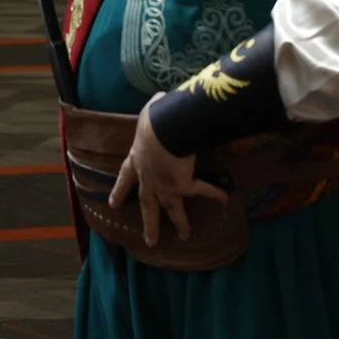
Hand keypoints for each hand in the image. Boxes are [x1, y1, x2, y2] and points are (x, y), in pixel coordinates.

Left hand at [107, 104, 228, 246]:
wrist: (163, 130)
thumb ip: (155, 111)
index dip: (120, 189)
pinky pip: (201, 190)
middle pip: (147, 204)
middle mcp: (148, 177)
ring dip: (180, 223)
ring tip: (185, 236)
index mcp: (137, 159)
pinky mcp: (182, 185)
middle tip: (149, 240)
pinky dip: (214, 193)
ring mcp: (164, 185)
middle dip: (149, 222)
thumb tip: (162, 99)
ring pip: (171, 209)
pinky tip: (224, 199)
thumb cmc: (154, 120)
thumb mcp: (150, 114)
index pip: (126, 176)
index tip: (113, 204)